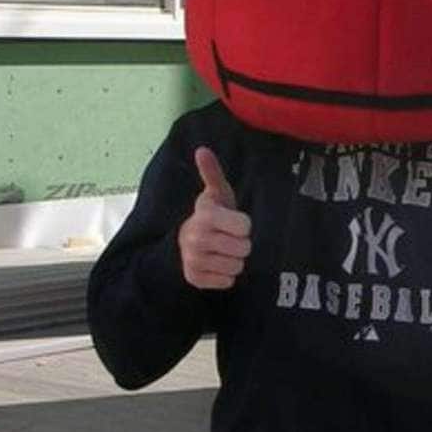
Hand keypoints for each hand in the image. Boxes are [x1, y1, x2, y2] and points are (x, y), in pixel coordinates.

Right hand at [177, 147, 251, 289]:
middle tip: (229, 238)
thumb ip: (212, 172)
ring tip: (222, 251)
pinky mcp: (194, 278)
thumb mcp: (215, 194)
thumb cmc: (212, 217)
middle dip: (241, 244)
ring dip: (234, 260)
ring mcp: (193, 260)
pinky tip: (216, 264)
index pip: (244, 226)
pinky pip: (227, 281)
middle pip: (243, 248)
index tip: (233, 222)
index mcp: (204, 216)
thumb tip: (202, 149)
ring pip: (236, 266)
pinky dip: (226, 275)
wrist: (187, 244)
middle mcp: (195, 238)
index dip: (243, 225)